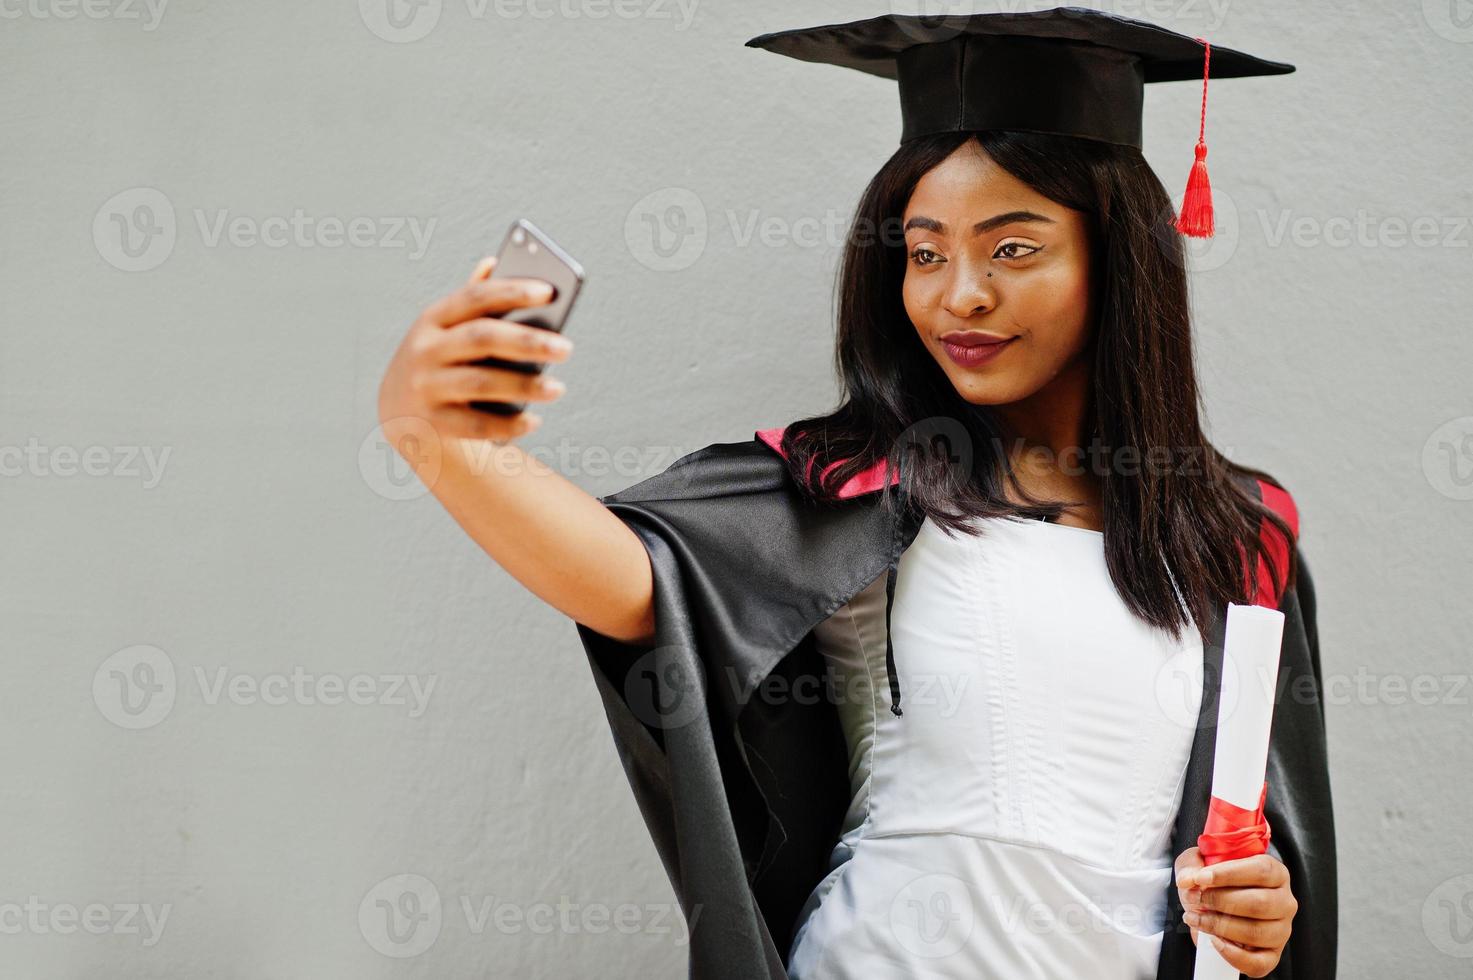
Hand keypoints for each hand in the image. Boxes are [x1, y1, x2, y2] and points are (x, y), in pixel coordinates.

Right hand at [378, 255, 572, 444]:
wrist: (399, 412)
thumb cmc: (441, 361)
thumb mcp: (446, 329)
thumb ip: (472, 300)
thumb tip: (495, 262)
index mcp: (433, 319)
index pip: (475, 297)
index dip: (512, 292)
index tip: (549, 292)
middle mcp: (425, 350)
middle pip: (481, 338)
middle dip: (527, 341)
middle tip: (566, 348)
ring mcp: (425, 387)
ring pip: (481, 383)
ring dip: (524, 386)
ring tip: (558, 387)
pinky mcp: (432, 422)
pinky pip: (476, 424)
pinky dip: (507, 424)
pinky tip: (534, 421)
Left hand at [1174, 847, 1297, 977]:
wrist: (1214, 903)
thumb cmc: (1214, 880)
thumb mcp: (1200, 862)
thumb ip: (1192, 866)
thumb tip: (1188, 880)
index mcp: (1275, 873)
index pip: (1261, 870)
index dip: (1228, 874)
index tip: (1200, 878)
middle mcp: (1284, 901)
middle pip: (1259, 903)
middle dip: (1219, 901)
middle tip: (1193, 898)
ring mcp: (1281, 930)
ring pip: (1256, 932)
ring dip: (1219, 926)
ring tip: (1195, 918)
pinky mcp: (1272, 954)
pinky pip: (1259, 963)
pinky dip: (1233, 955)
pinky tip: (1214, 941)